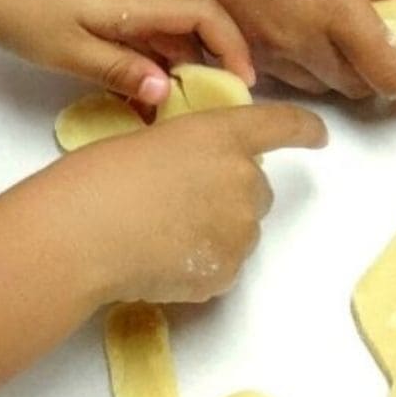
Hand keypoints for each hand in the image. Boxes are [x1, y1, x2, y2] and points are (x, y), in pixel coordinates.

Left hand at [0, 0, 252, 104]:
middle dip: (203, 69)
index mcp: (132, 0)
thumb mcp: (65, 51)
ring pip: (160, 33)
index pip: (205, 15)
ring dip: (169, 69)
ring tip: (162, 113)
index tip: (243, 84)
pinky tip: (130, 89)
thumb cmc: (13, 5)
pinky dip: (144, 59)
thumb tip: (167, 92)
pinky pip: (136, 29)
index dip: (233, 47)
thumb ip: (121, 71)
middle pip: (188, 28)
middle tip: (202, 112)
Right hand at [59, 103, 326, 303]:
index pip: (282, 125)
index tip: (318, 136)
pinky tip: (160, 259)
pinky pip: (224, 264)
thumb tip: (206, 181)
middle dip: (231, 194)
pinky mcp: (227, 271)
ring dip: (215, 230)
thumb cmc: (97, 178)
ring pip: (241, 230)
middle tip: (180, 202)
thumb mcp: (152, 143)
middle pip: (257, 189)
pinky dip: (200, 263)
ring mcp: (240, 230)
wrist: (77, 236)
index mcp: (223, 136)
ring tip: (159, 233)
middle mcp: (244, 180)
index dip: (304, 129)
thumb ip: (196, 154)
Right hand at [77, 0, 395, 101]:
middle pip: (358, 88)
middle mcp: (300, 41)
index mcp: (333, 8)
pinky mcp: (232, 52)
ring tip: (347, 44)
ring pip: (319, 86)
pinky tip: (302, 34)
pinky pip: (282, 75)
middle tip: (394, 54)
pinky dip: (304, 66)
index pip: (389, 73)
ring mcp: (263, 52)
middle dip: (382, 78)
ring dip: (342, 74)